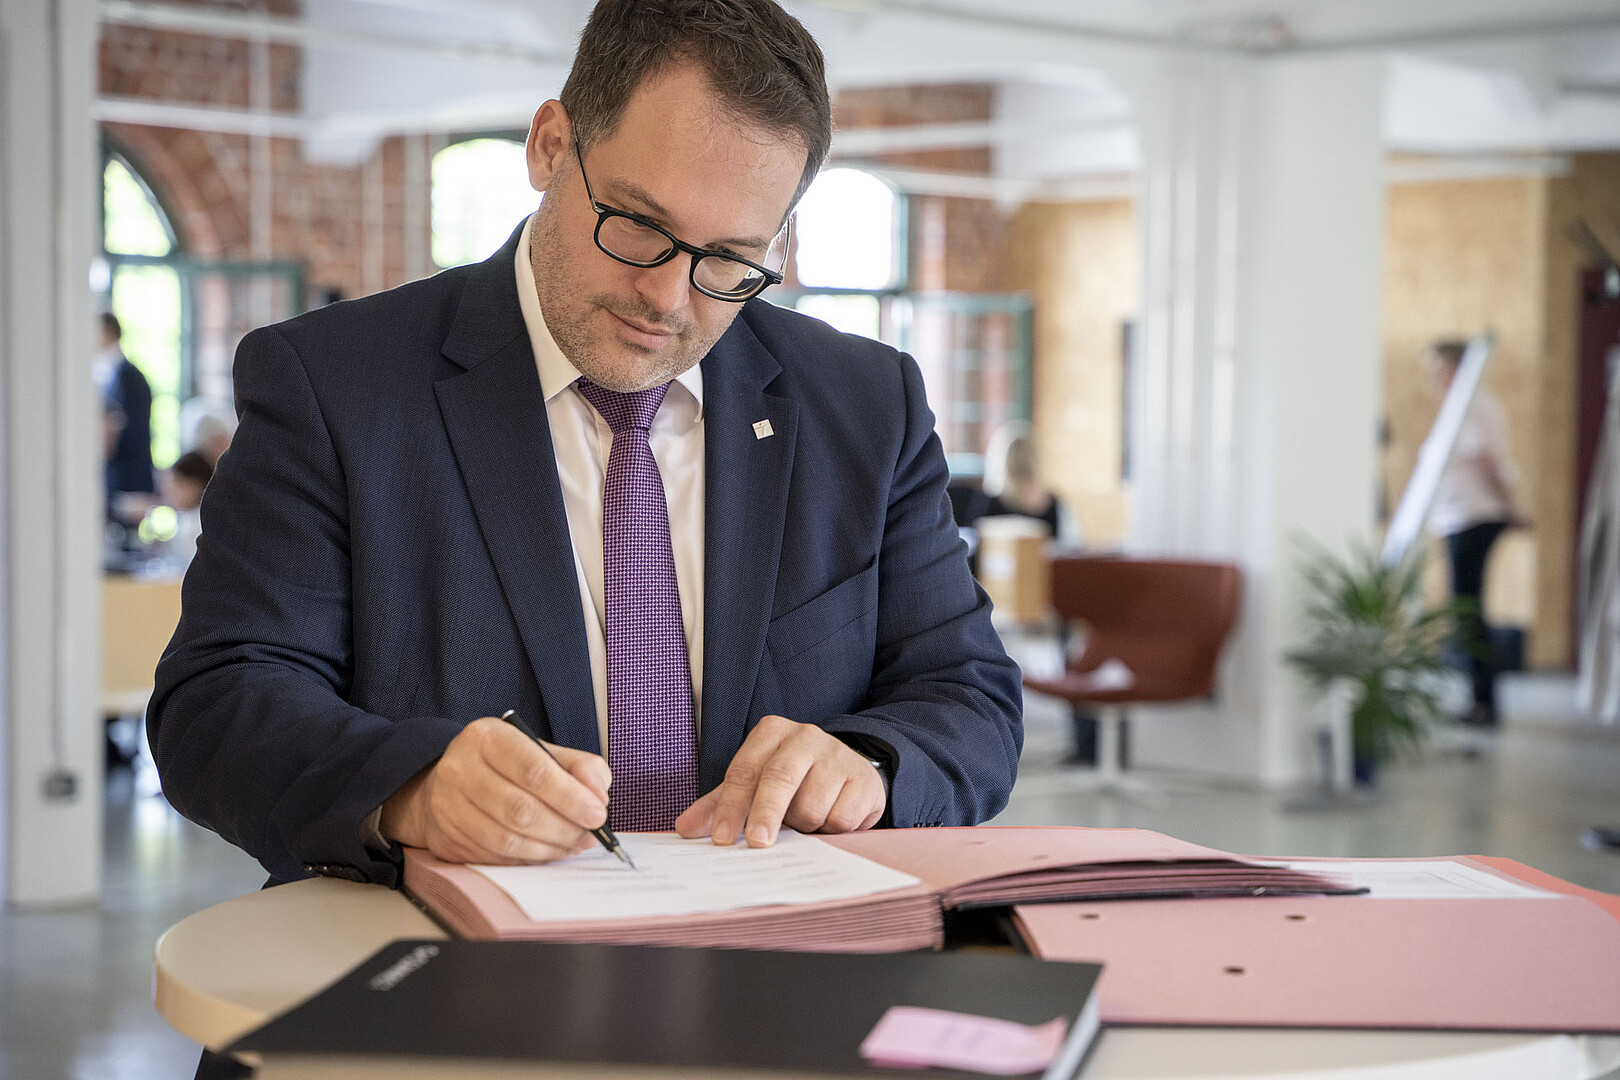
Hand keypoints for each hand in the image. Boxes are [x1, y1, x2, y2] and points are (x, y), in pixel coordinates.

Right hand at [380, 716, 610, 864]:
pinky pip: (494, 858)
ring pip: (506, 840)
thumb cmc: (507, 767)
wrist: (451, 782)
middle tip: (589, 835)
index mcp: (487, 737)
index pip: (533, 769)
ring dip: (549, 849)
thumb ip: (581, 767)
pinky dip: (528, 860)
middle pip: (520, 810)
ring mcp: (447, 806)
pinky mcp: (446, 839)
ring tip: (572, 845)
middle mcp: (459, 768)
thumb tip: (598, 798)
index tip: (597, 814)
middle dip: (564, 828)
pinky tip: (546, 852)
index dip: (570, 797)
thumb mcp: (543, 751)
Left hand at [674, 715, 884, 847]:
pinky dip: (830, 829)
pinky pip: (840, 818)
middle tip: (758, 843)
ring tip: (804, 819)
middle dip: (766, 814)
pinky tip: (829, 818)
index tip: (722, 839)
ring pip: (811, 806)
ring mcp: (837, 755)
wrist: (849, 772)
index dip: (731, 807)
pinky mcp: (863, 779)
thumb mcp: (754, 785)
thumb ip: (719, 805)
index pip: (744, 771)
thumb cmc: (793, 781)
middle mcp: (805, 736)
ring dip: (803, 826)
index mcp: (771, 732)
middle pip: (779, 778)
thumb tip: (685, 827)